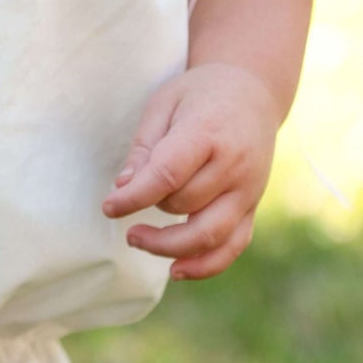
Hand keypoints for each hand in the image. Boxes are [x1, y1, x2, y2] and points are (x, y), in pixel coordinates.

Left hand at [100, 63, 281, 280]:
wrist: (253, 92)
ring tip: (136, 238)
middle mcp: (234, 164)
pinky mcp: (253, 206)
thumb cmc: (200, 94)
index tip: (108, 207)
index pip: (167, 174)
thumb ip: (145, 146)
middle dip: (150, 207)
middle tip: (125, 201)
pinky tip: (176, 270)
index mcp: (208, 131)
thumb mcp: (165, 103)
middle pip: (184, 203)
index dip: (134, 197)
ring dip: (168, 247)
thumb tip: (123, 188)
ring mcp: (248, 189)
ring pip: (208, 235)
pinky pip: (233, 247)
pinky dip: (205, 265)